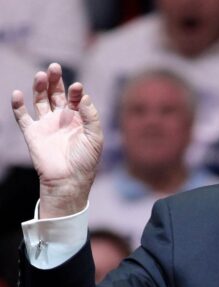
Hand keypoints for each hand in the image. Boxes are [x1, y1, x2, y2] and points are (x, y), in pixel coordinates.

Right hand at [11, 63, 102, 217]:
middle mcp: (62, 118)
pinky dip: (18, 105)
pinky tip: (17, 93)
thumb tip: (83, 95)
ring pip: (40, 100)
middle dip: (56, 80)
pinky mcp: (32, 133)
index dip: (76, 91)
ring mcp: (46, 124)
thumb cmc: (86, 160)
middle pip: (56, 94)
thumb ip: (90, 115)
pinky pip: (22, 116)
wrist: (68, 180)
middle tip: (54, 67)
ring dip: (39, 87)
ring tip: (41, 76)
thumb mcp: (95, 136)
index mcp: (79, 118)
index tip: (77, 88)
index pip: (76, 98)